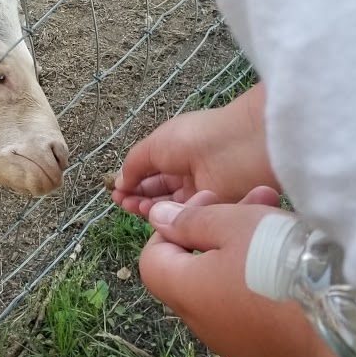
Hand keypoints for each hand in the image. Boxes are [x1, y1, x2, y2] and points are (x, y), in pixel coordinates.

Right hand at [112, 82, 277, 214]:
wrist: (238, 150)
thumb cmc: (195, 139)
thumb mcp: (155, 145)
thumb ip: (135, 165)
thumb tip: (120, 182)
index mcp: (178, 150)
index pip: (152, 171)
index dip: (133, 180)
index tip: (117, 191)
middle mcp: (189, 172)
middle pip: (159, 190)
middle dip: (137, 195)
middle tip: (121, 201)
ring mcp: (201, 192)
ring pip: (169, 205)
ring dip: (147, 206)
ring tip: (130, 205)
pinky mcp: (212, 211)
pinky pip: (185, 217)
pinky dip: (167, 217)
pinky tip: (152, 213)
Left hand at [139, 189, 325, 356]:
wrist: (340, 330)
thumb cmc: (282, 269)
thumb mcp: (235, 226)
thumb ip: (192, 220)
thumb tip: (157, 219)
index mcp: (184, 292)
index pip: (152, 258)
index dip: (173, 226)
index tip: (210, 204)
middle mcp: (202, 324)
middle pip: (194, 271)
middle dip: (220, 230)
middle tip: (256, 202)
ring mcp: (235, 343)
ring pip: (227, 288)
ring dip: (246, 253)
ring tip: (283, 224)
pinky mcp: (267, 354)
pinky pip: (252, 311)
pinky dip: (263, 284)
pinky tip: (293, 265)